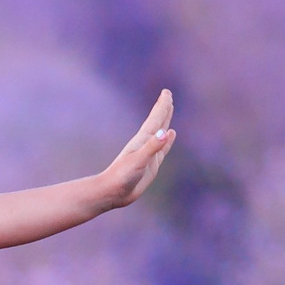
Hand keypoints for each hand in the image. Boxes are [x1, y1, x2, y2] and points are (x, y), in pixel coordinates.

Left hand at [95, 89, 176, 209]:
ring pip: (161, 133)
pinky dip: (168, 140)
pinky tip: (171, 133)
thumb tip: (167, 132)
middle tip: (168, 95)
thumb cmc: (122, 176)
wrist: (113, 192)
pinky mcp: (152, 164)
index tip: (167, 92)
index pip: (156, 119)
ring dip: (166, 121)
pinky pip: (163, 147)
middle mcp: (146, 144)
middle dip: (164, 108)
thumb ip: (152, 147)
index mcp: (142, 140)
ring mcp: (149, 153)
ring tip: (170, 110)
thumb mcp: (138, 161)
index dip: (162, 106)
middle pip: (158, 122)